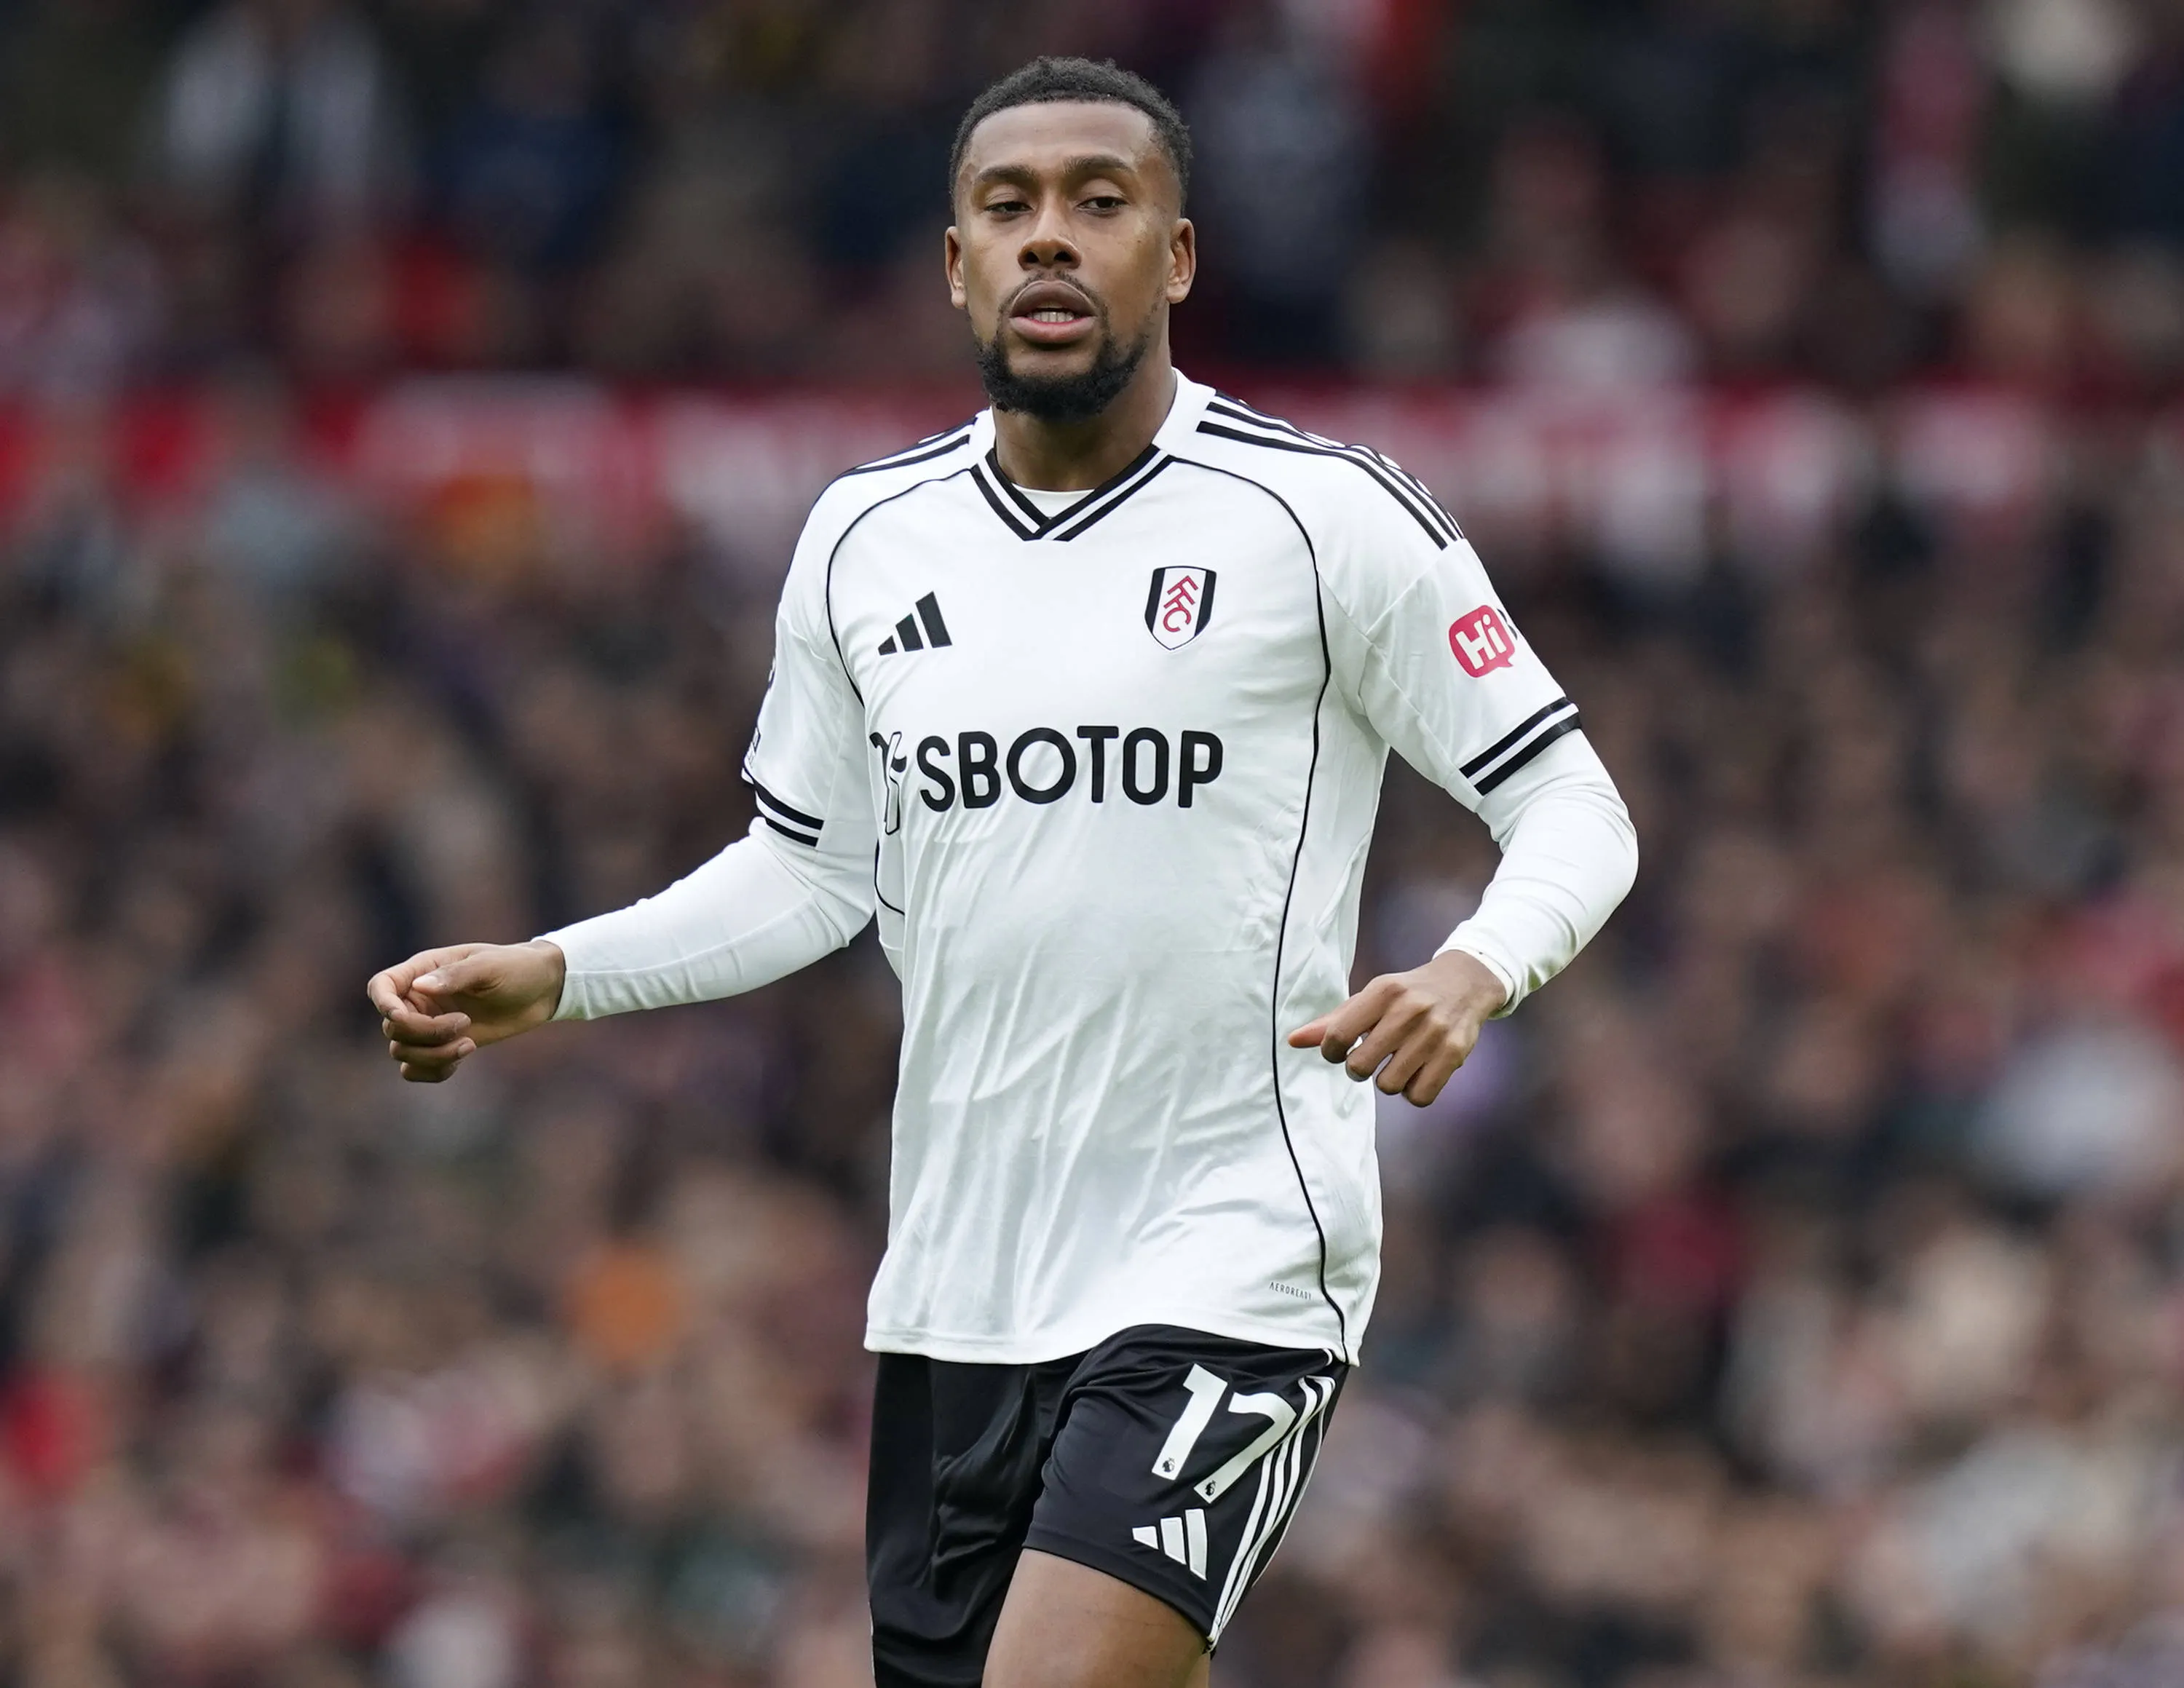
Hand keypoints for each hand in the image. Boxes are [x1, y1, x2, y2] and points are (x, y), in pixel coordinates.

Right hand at [365, 941, 566, 1083]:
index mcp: (424, 970)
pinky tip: (462, 1057)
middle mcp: (420, 998)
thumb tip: (420, 986)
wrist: (543, 989)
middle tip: (464, 1024)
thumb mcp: (490, 966)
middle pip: (393, 1026)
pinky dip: (433, 1071)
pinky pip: (417, 1069)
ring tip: (469, 1044)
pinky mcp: (444, 1046)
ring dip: (432, 1055)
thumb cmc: (517, 968)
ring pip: (402, 1051)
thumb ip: (456, 975)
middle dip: (424, 1033)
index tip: (402, 1015)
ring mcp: (430, 1024)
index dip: (383, 1003)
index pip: (381, 986)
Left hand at [1287, 949, 1508, 1106]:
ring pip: (1389, 1085)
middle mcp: (1409, 1010)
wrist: (1465, 983)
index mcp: (1384, 991)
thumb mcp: (1370, 997)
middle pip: (1361, 1066)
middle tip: (1368, 1060)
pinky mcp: (1454, 1054)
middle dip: (1358, 1069)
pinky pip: (1419, 1096)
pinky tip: (1415, 1074)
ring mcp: (1434, 1033)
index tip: (1339, 1051)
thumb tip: (1293, 1041)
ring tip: (1395, 1064)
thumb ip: (1333, 1021)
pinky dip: (1412, 1092)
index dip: (1332, 1052)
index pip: (1339, 1035)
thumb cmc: (1407, 994)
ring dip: (1387, 1081)